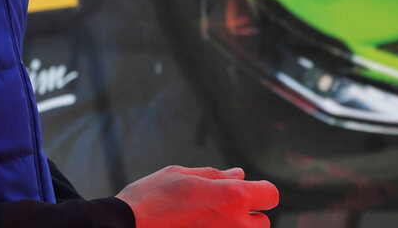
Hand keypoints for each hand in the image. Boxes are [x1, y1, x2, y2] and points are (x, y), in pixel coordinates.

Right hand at [117, 165, 278, 227]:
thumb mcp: (184, 175)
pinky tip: (198, 227)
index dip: (261, 190)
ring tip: (208, 220)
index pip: (271, 195)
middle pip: (263, 223)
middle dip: (249, 214)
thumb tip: (240, 174)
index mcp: (233, 196)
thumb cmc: (152, 197)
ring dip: (235, 227)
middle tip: (221, 209)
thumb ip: (217, 176)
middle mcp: (235, 224)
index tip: (246, 190)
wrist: (126, 227)